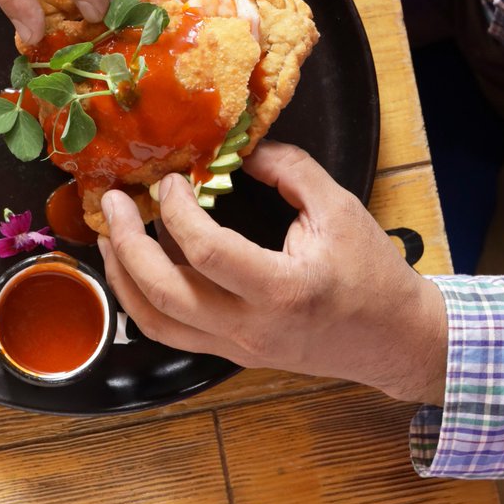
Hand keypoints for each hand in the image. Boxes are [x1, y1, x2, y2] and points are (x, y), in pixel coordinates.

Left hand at [97, 142, 447, 405]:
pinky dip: (141, 300)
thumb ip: (290, 170)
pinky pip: (169, 333)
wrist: (394, 341)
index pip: (207, 252)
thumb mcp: (340, 209)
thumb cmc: (373, 274)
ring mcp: (235, 348)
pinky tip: (134, 267)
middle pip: (163, 293)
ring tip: (108, 235)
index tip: (173, 181)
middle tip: (112, 203)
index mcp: (283, 289)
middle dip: (127, 243)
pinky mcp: (230, 354)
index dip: (177, 211)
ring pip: (154, 322)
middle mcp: (250, 328)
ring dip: (122, 276)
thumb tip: (240, 149)